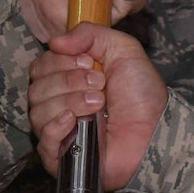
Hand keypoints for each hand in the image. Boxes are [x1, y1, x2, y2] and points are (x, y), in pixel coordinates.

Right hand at [29, 25, 166, 188]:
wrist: (156, 129)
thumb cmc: (141, 94)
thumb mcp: (122, 49)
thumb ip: (90, 34)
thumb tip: (54, 41)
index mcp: (65, 80)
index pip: (40, 67)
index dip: (60, 61)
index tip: (88, 63)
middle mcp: (57, 105)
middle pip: (37, 88)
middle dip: (68, 81)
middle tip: (99, 84)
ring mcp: (57, 132)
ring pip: (38, 111)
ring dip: (70, 101)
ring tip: (98, 104)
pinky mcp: (61, 157)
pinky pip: (43, 140)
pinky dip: (56, 126)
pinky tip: (75, 121)